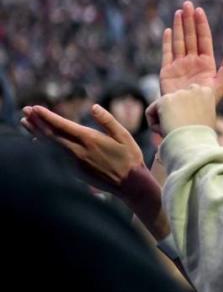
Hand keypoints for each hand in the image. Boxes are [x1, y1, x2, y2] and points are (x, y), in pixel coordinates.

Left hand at [21, 104, 145, 195]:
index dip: (47, 116)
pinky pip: (54, 155)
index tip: (35, 108)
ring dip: (35, 133)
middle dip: (37, 122)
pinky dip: (43, 146)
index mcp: (90, 139)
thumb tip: (94, 107)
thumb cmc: (130, 158)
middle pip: (51, 135)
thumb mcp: (124, 136)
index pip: (62, 125)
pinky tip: (36, 141)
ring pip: (49, 145)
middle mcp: (78, 151)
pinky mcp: (74, 171)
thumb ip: (108, 120)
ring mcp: (74, 162)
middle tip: (25, 110)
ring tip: (25, 122)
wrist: (130, 184)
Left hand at [155, 85, 216, 134]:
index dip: (186, 114)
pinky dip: (154, 126)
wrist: (194, 144)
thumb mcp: (205, 120)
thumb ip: (195, 110)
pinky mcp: (164, 99)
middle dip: (174, 115)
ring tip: (175, 132)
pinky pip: (151, 112)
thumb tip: (180, 111)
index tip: (190, 126)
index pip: (188, 98)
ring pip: (162, 109)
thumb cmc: (200, 139)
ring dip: (165, 121)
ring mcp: (179, 93)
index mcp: (206, 92)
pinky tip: (165, 131)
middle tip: (181, 130)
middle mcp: (194, 89)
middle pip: (174, 102)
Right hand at [160, 0, 222, 101]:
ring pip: (179, 41)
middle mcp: (192, 62)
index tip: (199, 10)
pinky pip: (167, 54)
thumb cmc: (207, 103)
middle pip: (191, 36)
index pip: (204, 39)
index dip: (201, 25)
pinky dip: (167, 42)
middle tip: (188, 4)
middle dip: (189, 20)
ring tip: (179, 11)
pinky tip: (168, 30)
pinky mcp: (167, 72)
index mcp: (206, 63)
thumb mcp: (220, 85)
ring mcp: (179, 66)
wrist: (189, 115)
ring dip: (179, 26)